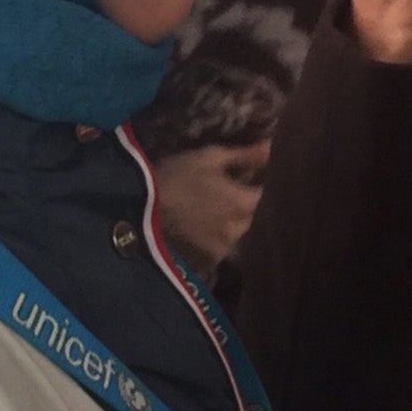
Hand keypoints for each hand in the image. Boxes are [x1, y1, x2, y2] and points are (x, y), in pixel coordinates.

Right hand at [152, 141, 270, 272]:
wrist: (138, 210)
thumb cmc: (175, 176)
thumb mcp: (209, 157)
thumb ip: (245, 156)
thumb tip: (273, 148)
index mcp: (243, 203)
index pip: (266, 194)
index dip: (257, 184)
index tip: (246, 176)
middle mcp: (238, 230)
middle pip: (252, 216)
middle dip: (244, 205)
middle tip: (224, 194)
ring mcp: (222, 249)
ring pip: (236, 233)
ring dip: (229, 223)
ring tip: (209, 212)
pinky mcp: (206, 262)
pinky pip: (219, 248)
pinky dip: (213, 239)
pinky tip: (199, 229)